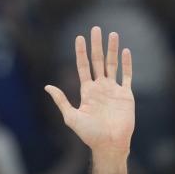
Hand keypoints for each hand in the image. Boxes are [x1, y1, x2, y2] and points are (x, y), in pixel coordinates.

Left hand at [45, 28, 133, 158]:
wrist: (109, 144)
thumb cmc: (89, 134)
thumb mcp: (71, 117)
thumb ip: (61, 101)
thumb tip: (47, 86)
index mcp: (87, 92)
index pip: (83, 67)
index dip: (81, 52)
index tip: (79, 37)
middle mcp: (100, 88)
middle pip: (98, 61)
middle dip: (96, 45)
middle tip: (95, 29)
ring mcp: (113, 90)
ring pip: (112, 64)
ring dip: (112, 49)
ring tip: (112, 34)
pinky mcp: (126, 95)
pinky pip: (127, 75)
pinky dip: (126, 63)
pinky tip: (124, 51)